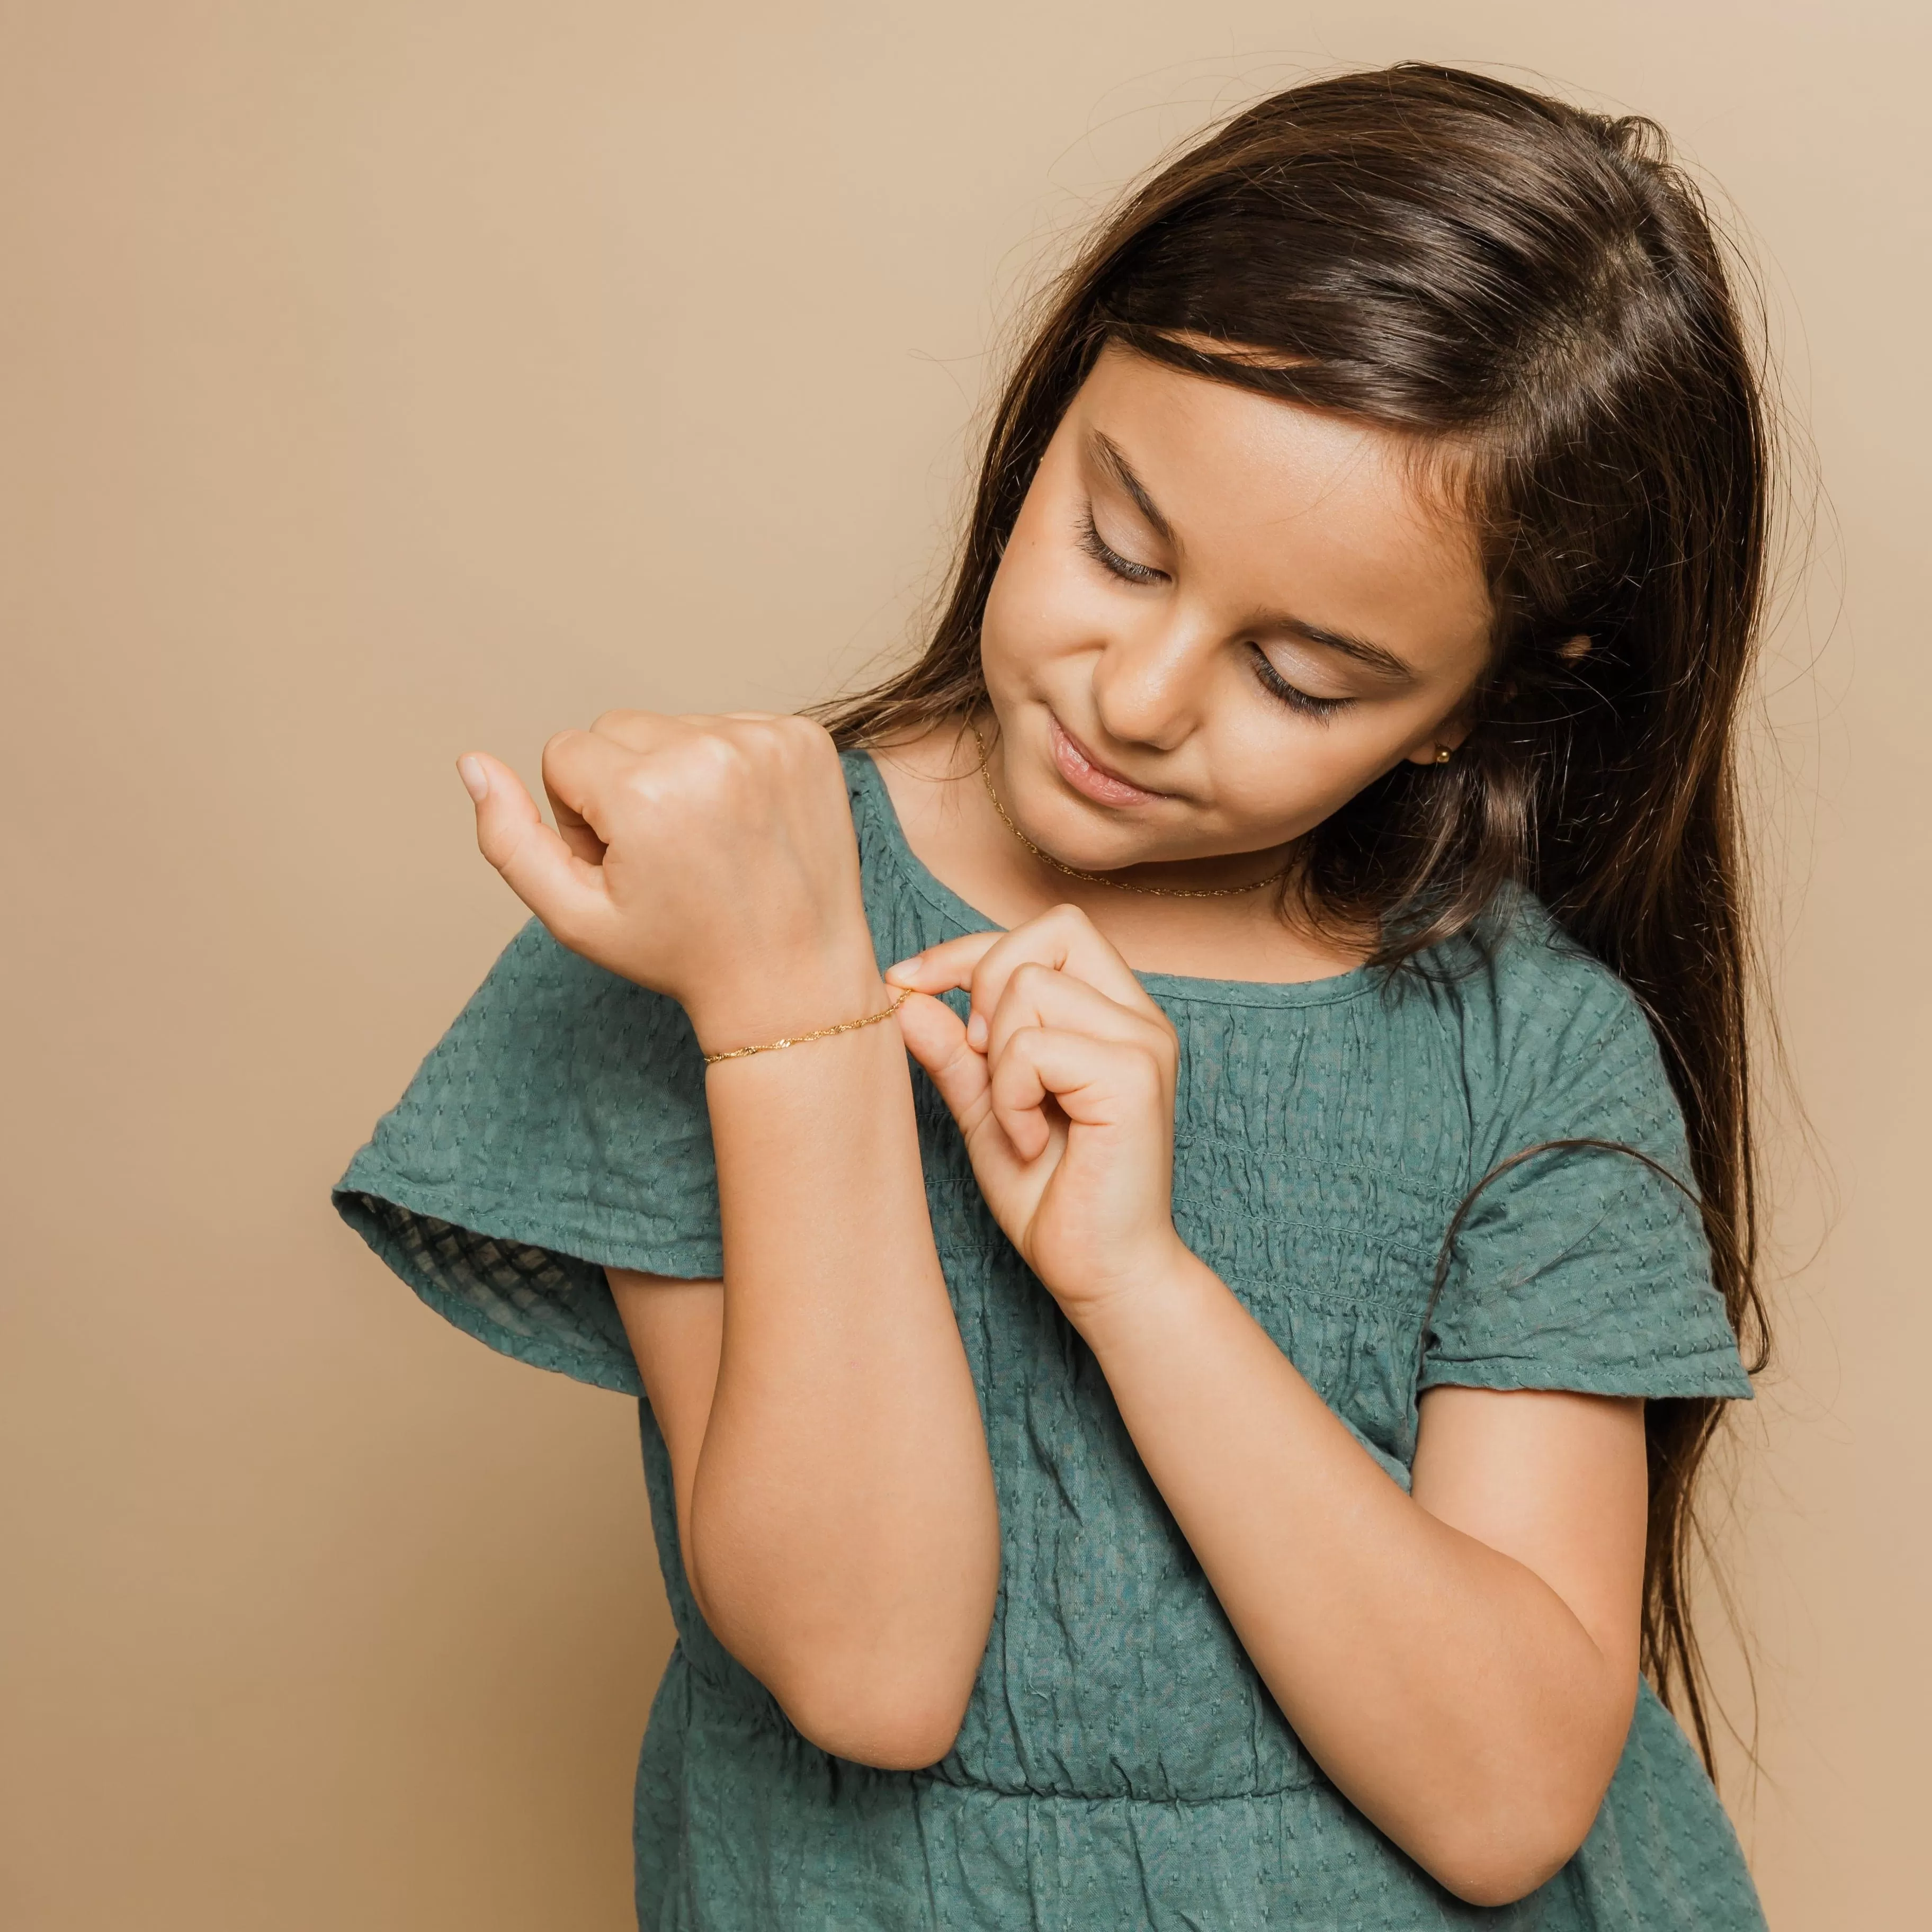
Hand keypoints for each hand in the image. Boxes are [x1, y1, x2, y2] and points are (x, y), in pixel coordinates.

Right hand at [458, 711, 880, 1045]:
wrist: (793, 978)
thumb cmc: (681, 953)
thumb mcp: (576, 917)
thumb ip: (509, 840)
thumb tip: (471, 762)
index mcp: (645, 791)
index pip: (564, 752)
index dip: (581, 815)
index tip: (625, 862)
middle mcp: (709, 752)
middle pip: (616, 728)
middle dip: (623, 785)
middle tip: (666, 856)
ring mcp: (766, 742)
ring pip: (674, 725)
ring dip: (677, 773)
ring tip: (709, 843)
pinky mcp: (806, 739)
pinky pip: (730, 725)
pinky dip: (729, 767)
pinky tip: (747, 825)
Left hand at [885, 905, 1188, 1317]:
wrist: (1102, 1275)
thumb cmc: (1052, 1197)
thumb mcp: (987, 1109)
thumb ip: (953, 1050)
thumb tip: (902, 991)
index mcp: (1114, 1011)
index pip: (1047, 929)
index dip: (970, 949)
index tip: (909, 984)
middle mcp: (1139, 1016)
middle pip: (1048, 931)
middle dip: (985, 985)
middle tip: (982, 1062)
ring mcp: (1144, 1043)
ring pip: (1029, 987)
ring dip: (996, 1057)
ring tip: (1017, 1118)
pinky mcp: (1134, 1079)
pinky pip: (1034, 1047)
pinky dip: (1011, 1096)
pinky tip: (1031, 1141)